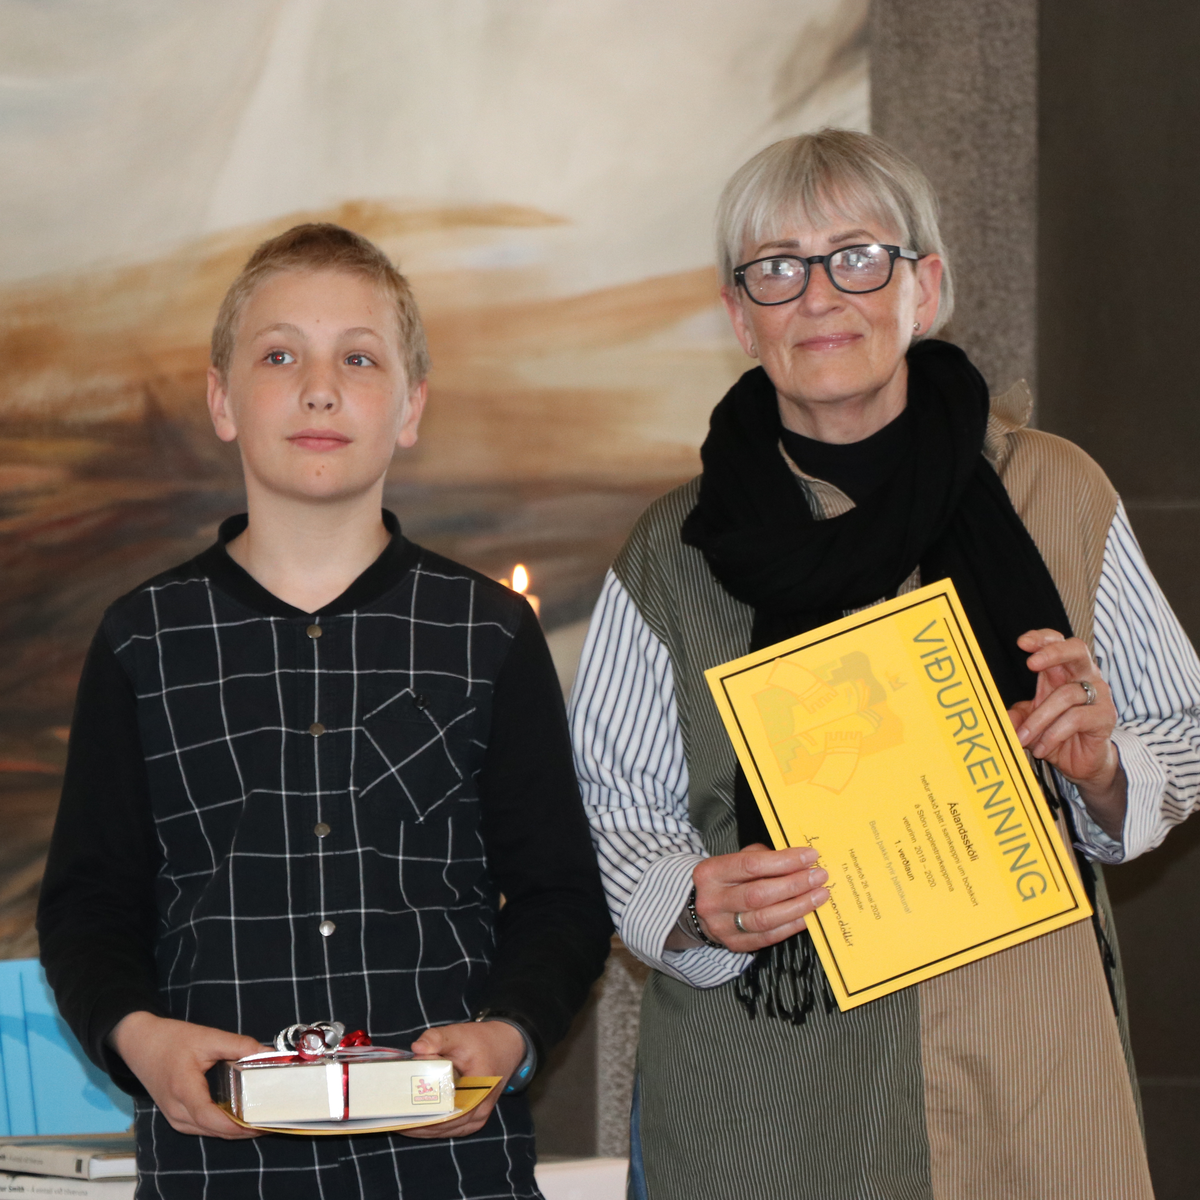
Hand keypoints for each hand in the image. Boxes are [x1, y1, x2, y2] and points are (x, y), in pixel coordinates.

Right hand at [110, 1012, 263, 1138]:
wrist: (141, 1044)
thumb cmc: (172, 1040)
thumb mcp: (208, 1037)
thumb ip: (240, 1046)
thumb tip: (270, 1053)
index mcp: (183, 1090)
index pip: (210, 1117)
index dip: (235, 1124)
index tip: (260, 1123)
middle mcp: (176, 1111)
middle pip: (213, 1129)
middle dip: (243, 1129)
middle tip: (272, 1120)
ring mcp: (174, 1118)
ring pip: (209, 1131)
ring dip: (234, 1130)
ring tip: (263, 1119)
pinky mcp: (177, 1117)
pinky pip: (203, 1127)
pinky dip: (223, 1126)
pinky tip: (242, 1117)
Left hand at [401, 1021, 525, 1138]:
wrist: (505, 1045)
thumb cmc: (482, 1041)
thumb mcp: (460, 1034)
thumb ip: (437, 1038)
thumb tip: (417, 1048)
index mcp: (479, 1092)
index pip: (445, 1113)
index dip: (421, 1116)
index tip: (398, 1113)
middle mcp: (479, 1112)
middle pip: (442, 1126)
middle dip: (416, 1124)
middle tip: (390, 1118)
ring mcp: (476, 1119)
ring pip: (443, 1130)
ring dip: (420, 1127)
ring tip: (396, 1121)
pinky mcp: (471, 1119)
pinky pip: (448, 1128)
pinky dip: (430, 1126)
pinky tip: (412, 1121)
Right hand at [668, 844, 828, 952]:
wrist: (698, 910)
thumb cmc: (725, 880)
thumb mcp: (734, 860)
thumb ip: (761, 857)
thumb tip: (797, 860)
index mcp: (711, 872)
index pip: (751, 865)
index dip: (784, 861)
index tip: (810, 856)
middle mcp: (713, 900)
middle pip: (759, 893)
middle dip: (794, 884)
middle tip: (819, 877)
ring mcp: (722, 926)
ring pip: (765, 918)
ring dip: (798, 907)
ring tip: (819, 896)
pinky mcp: (734, 944)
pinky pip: (767, 937)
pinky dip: (791, 926)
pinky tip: (807, 916)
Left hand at [1008, 628, 1125, 836]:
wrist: (1081, 763)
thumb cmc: (1056, 734)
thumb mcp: (1029, 721)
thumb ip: (1016, 715)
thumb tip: (1001, 717)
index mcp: (1063, 672)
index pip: (1058, 642)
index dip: (1043, 638)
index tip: (1022, 642)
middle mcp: (1084, 678)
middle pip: (1077, 651)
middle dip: (1053, 652)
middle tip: (1031, 663)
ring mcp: (1098, 695)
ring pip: (1066, 695)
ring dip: (1039, 719)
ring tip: (1023, 738)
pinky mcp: (1105, 716)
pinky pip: (1076, 718)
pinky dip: (1053, 734)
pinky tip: (1042, 747)